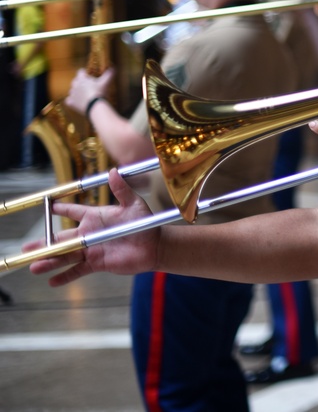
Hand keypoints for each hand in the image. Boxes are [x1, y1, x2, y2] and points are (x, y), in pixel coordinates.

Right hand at [26, 168, 158, 285]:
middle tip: (27, 247)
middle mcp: (89, 234)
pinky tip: (52, 281)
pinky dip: (65, 276)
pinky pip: (78, 270)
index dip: (61, 209)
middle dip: (44, 243)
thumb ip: (122, 190)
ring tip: (34, 266)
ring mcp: (91, 250)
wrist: (155, 246)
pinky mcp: (97, 264)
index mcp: (96, 217)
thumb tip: (114, 171)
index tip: (48, 207)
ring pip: (66, 255)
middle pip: (62, 238)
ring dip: (50, 261)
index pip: (74, 211)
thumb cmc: (145, 224)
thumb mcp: (134, 205)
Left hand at [64, 68, 115, 114]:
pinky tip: (77, 101)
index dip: (84, 72)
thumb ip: (108, 75)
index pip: (80, 71)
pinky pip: (69, 100)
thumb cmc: (99, 93)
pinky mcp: (71, 102)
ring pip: (72, 90)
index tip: (88, 74)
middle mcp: (75, 85)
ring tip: (84, 94)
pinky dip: (72, 100)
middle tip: (87, 85)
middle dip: (80, 82)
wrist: (95, 106)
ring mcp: (72, 94)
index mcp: (82, 79)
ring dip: (77, 91)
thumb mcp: (105, 83)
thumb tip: (113, 68)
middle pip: (75, 81)